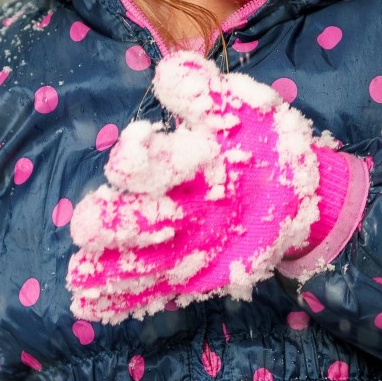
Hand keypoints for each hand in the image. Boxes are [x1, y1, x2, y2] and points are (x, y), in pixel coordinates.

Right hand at [67, 52, 329, 322]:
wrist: (296, 192)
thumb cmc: (262, 142)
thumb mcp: (244, 109)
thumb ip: (205, 92)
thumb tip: (169, 72)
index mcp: (166, 163)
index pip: (134, 164)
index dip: (136, 160)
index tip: (145, 148)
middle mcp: (154, 204)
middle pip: (109, 219)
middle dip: (119, 223)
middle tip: (159, 223)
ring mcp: (164, 246)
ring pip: (119, 261)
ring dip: (105, 269)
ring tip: (85, 280)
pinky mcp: (180, 278)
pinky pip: (142, 293)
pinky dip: (116, 301)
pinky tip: (91, 308)